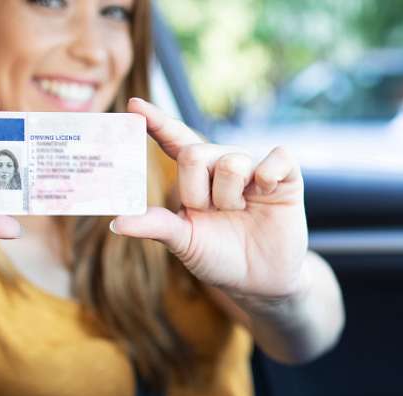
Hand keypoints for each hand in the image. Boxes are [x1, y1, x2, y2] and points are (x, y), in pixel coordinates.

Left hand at [111, 98, 306, 300]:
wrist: (260, 282)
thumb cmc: (219, 258)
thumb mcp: (185, 243)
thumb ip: (156, 226)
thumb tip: (116, 222)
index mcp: (194, 178)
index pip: (174, 141)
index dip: (156, 122)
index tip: (134, 105)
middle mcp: (222, 165)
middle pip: (196, 153)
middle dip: (198, 192)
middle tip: (212, 213)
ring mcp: (254, 169)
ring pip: (232, 161)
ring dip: (230, 196)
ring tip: (239, 213)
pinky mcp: (286, 176)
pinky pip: (278, 157)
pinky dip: (269, 172)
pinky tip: (265, 190)